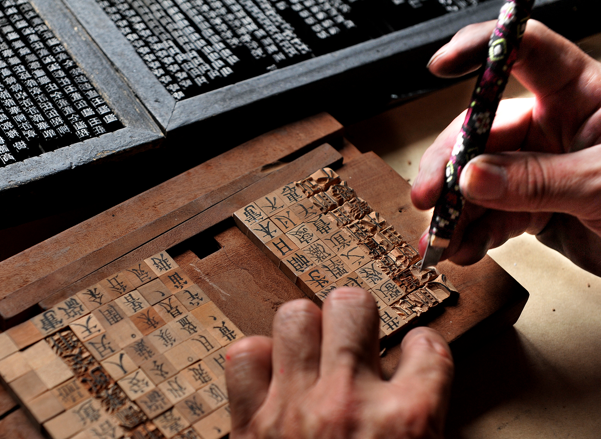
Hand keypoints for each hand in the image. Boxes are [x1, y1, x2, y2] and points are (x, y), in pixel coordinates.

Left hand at [225, 288, 452, 438]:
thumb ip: (422, 415)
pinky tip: (272, 374)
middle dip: (355, 318)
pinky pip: (244, 357)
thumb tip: (416, 383)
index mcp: (407, 422)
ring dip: (306, 329)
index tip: (413, 354)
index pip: (427, 346)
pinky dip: (256, 360)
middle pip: (352, 304)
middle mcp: (349, 404)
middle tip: (353, 338)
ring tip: (311, 351)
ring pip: (295, 315)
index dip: (421, 347)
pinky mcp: (251, 425)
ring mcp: (296, 409)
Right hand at [411, 20, 600, 275]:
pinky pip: (492, 216)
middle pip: (482, 131)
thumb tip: (473, 177)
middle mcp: (554, 126)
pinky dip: (473, 235)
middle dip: (448, 166)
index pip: (524, 53)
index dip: (480, 50)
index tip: (441, 65)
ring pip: (478, 181)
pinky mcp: (533, 208)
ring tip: (441, 239)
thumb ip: (537, 180)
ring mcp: (538, 169)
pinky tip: (463, 249)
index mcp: (581, 95)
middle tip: (428, 197)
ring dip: (454, 213)